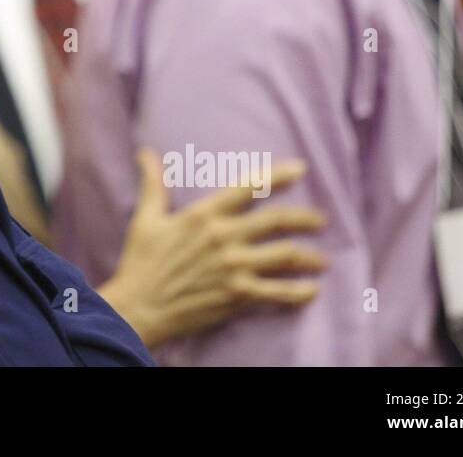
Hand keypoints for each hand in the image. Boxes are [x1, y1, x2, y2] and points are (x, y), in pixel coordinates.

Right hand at [98, 149, 326, 348]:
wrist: (140, 308)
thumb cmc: (141, 262)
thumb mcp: (146, 219)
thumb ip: (153, 184)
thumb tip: (145, 154)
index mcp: (203, 215)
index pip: (248, 187)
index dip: (278, 176)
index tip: (300, 169)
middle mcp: (224, 237)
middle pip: (277, 220)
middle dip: (306, 218)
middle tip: (321, 220)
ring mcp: (234, 267)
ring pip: (286, 256)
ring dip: (310, 257)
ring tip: (322, 260)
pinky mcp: (238, 295)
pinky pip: (280, 292)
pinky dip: (300, 292)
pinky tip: (312, 291)